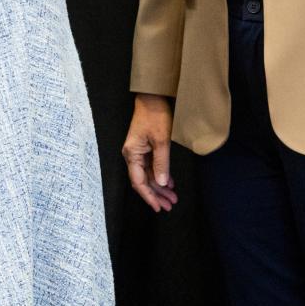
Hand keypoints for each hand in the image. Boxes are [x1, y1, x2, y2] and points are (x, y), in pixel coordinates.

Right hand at [123, 94, 178, 211]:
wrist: (152, 98)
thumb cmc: (155, 116)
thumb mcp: (161, 141)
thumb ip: (161, 164)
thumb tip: (161, 183)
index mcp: (132, 154)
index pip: (138, 181)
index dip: (148, 196)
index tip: (158, 207)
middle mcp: (132, 155)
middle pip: (142, 180)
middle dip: (156, 194)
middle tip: (170, 205)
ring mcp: (137, 151)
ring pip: (147, 175)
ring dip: (159, 186)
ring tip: (172, 197)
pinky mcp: (144, 148)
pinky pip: (150, 167)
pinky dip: (159, 175)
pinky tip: (169, 183)